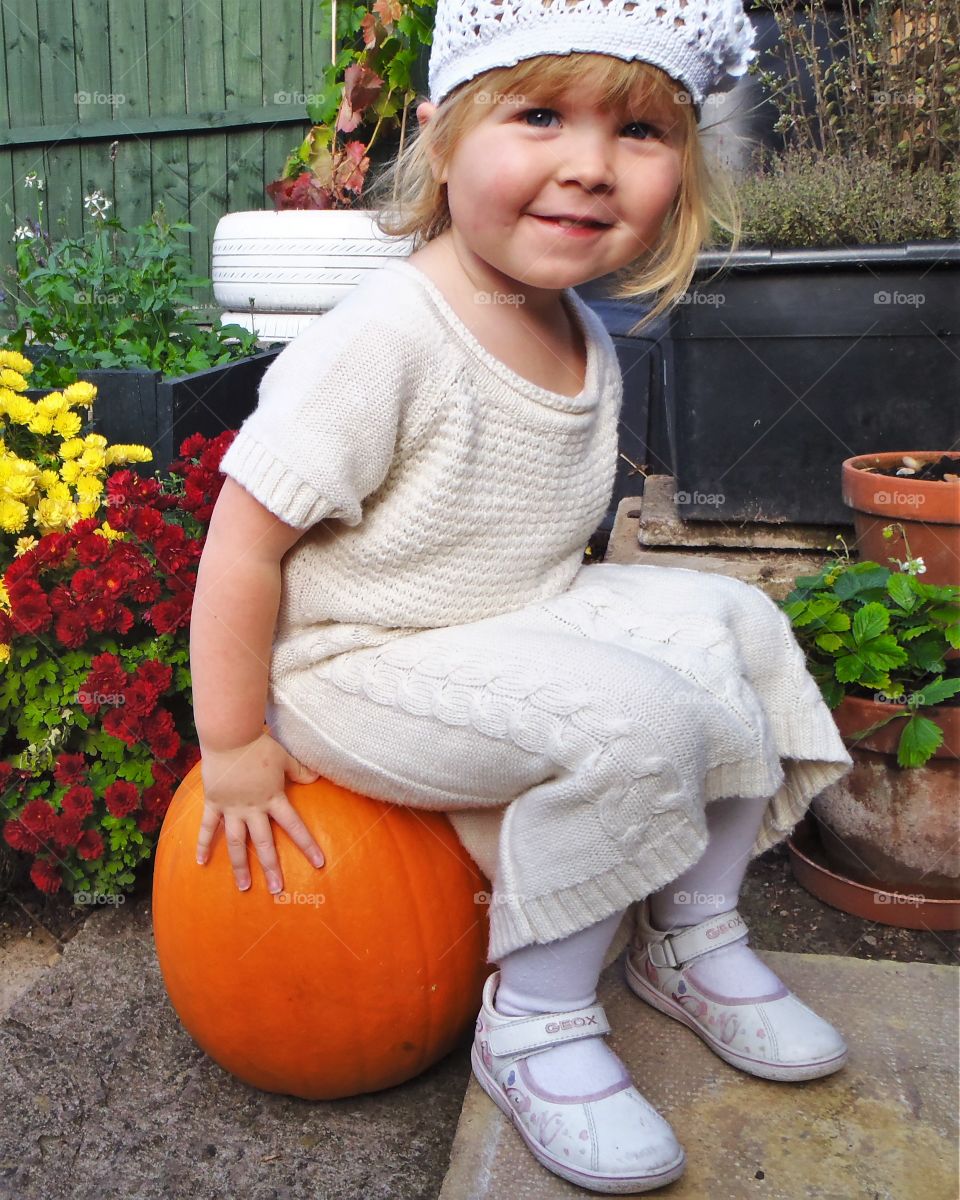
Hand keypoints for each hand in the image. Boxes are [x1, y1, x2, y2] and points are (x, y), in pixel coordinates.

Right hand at [195, 730, 324, 893]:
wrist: (230, 737)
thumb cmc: (259, 745)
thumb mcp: (285, 757)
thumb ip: (300, 770)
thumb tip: (317, 777)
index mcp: (273, 798)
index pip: (294, 826)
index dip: (307, 845)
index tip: (319, 863)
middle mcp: (253, 809)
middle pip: (265, 843)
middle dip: (272, 867)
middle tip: (277, 890)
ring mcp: (232, 808)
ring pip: (237, 843)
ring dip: (240, 866)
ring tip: (244, 887)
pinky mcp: (214, 803)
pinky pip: (208, 828)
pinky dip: (204, 844)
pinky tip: (201, 862)